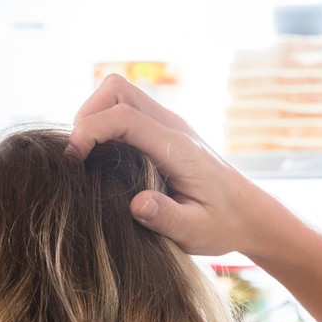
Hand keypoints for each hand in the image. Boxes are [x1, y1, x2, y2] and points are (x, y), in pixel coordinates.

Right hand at [67, 75, 264, 256]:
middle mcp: (173, 128)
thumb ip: (166, 218)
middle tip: (76, 156)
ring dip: (94, 116)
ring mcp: (169, 125)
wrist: (250, 214)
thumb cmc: (223, 225)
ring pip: (120, 93)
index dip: (90, 131)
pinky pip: (127, 110)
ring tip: (84, 156)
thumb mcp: (196, 232)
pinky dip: (105, 123)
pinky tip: (102, 158)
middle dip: (87, 115)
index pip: (125, 118)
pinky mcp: (164, 131)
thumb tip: (136, 204)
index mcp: (179, 149)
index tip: (72, 160)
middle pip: (117, 90)